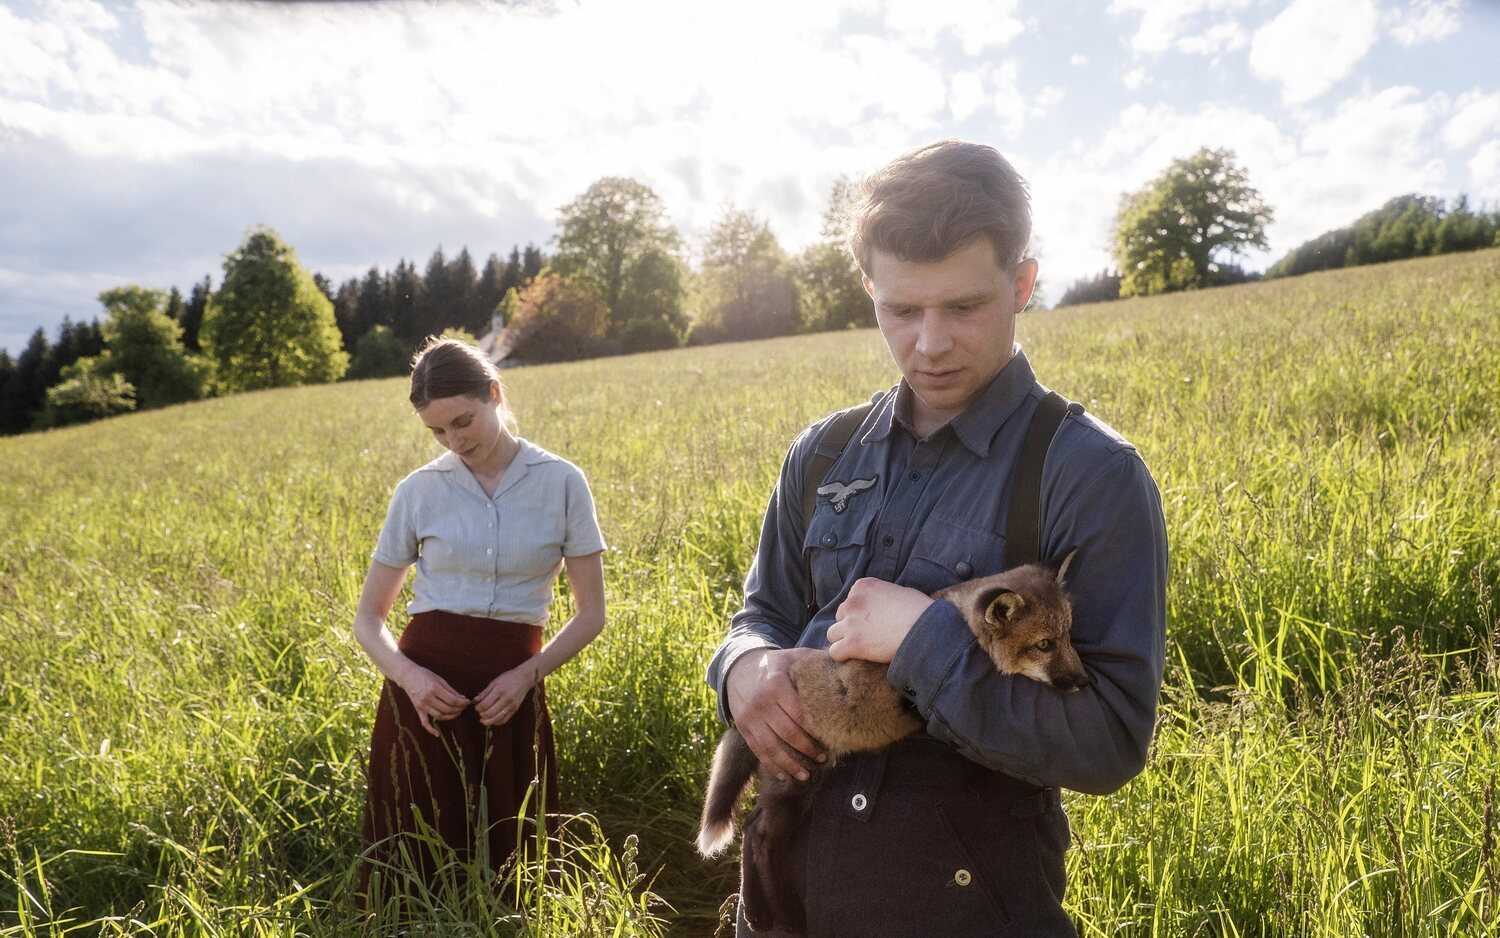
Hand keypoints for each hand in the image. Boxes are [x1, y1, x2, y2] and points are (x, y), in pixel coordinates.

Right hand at [398, 665, 469, 736]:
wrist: (407, 675)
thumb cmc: (425, 675)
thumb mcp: (440, 679)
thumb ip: (451, 690)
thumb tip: (462, 698)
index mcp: (434, 688)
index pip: (452, 700)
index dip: (462, 702)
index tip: (467, 701)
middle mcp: (428, 698)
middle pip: (447, 709)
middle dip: (458, 709)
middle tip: (463, 707)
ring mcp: (422, 705)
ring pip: (439, 716)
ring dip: (450, 716)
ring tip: (457, 712)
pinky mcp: (418, 709)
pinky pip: (424, 722)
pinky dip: (431, 729)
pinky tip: (438, 734)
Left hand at [474, 661, 539, 725]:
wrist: (524, 679)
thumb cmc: (508, 679)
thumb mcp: (494, 682)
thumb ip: (485, 692)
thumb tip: (475, 700)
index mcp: (499, 691)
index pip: (485, 704)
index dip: (478, 708)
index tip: (476, 707)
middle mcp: (506, 699)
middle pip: (490, 713)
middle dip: (482, 715)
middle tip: (479, 712)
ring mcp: (511, 706)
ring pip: (497, 719)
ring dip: (488, 721)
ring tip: (483, 720)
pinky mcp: (515, 710)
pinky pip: (504, 720)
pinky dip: (496, 722)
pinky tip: (492, 720)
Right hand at [725, 647, 826, 782]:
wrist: (739, 669)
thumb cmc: (776, 665)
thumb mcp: (794, 657)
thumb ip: (816, 661)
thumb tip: (847, 662)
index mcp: (776, 683)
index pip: (801, 713)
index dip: (817, 730)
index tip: (833, 738)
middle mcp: (761, 702)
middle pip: (788, 733)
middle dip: (808, 749)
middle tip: (824, 758)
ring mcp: (750, 717)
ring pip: (772, 747)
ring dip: (790, 764)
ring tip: (806, 775)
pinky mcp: (744, 728)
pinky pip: (758, 751)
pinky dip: (772, 766)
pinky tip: (784, 776)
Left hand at [828, 578, 932, 664]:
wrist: (926, 631)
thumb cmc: (920, 611)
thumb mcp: (900, 591)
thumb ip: (882, 595)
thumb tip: (881, 604)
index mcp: (863, 586)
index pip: (850, 599)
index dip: (860, 612)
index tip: (873, 620)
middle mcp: (853, 602)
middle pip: (840, 616)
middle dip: (850, 625)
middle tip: (867, 635)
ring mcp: (851, 623)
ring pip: (832, 633)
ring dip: (843, 640)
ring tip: (859, 647)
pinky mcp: (853, 644)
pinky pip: (835, 652)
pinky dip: (843, 656)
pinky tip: (854, 658)